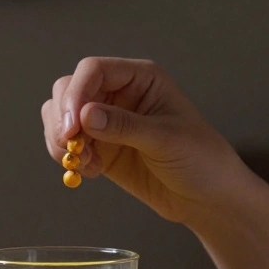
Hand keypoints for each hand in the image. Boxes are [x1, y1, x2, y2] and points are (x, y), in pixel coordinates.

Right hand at [42, 57, 259, 228]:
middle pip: (69, 89)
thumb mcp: (166, 140)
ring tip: (84, 163)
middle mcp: (119, 93)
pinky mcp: (99, 147)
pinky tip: (90, 172)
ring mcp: (106, 121)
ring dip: (61, 140)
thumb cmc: (201, 160)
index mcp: (141, 78)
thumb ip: (124, 126)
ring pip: (61, 116)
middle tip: (70, 148)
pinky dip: (67, 157)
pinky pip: (66, 143)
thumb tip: (85, 116)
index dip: (76, 94)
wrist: (207, 198)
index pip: (94, 70)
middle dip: (63, 118)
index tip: (72, 127)